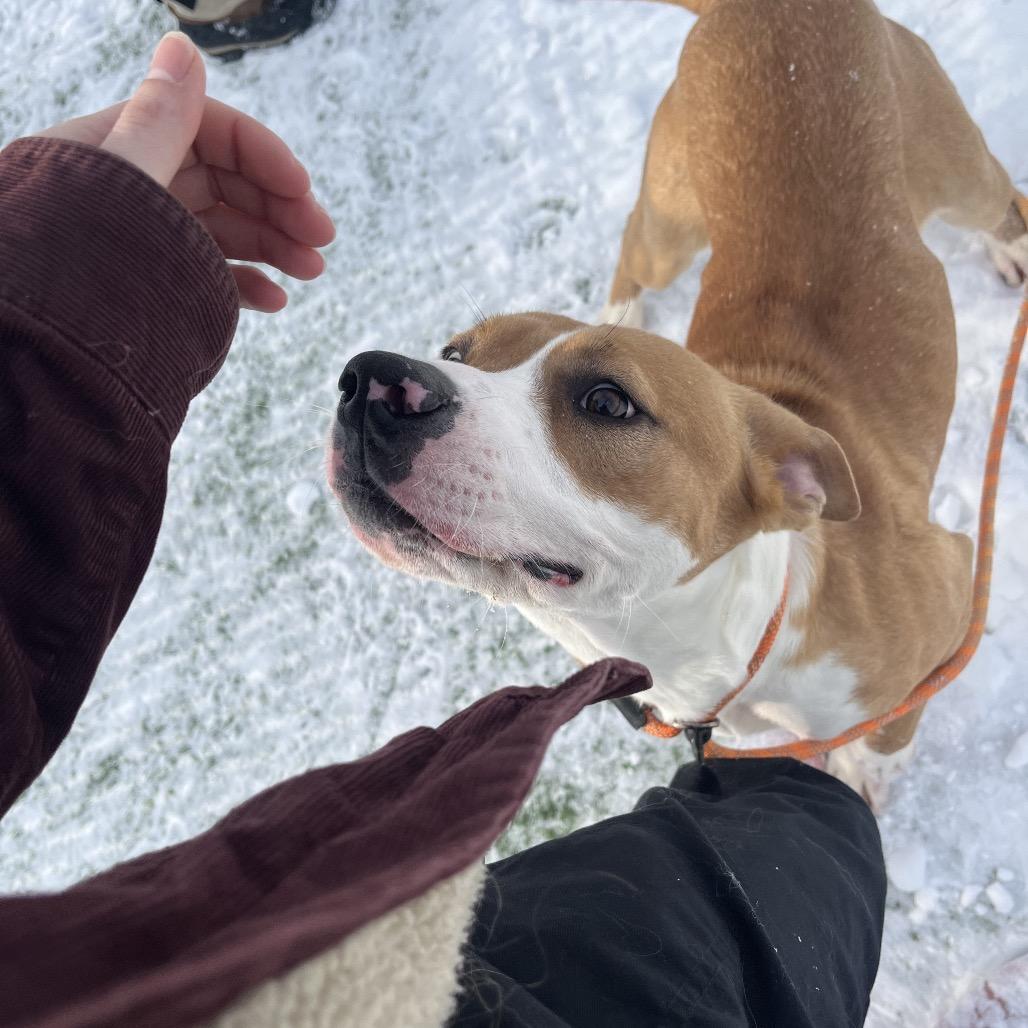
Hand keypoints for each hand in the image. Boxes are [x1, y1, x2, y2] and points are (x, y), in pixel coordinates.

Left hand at [36, 33, 333, 312]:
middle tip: (322, 239)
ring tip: (311, 270)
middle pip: (226, 182)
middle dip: (279, 208)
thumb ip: (159, 118)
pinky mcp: (158, 284)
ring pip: (226, 230)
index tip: (301, 188)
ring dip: (275, 246)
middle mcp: (138, 189)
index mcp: (123, 149)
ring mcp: (149, 239)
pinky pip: (212, 274)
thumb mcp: (122, 176)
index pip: (209, 132)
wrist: (44, 350)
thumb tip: (183, 48)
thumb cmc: (72, 259)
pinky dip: (248, 284)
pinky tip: (275, 299)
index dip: (262, 156)